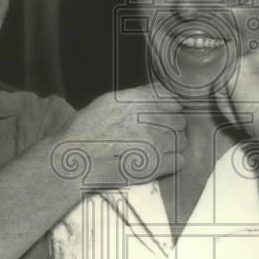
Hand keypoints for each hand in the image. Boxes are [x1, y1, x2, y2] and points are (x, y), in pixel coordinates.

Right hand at [50, 85, 185, 186]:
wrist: (76, 162)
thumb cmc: (84, 132)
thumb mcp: (106, 102)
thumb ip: (133, 97)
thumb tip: (154, 93)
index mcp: (137, 101)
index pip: (170, 98)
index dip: (168, 107)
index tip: (163, 114)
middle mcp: (150, 118)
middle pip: (179, 119)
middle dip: (172, 126)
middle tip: (159, 135)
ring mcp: (156, 142)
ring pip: (181, 140)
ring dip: (173, 145)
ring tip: (158, 150)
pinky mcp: (157, 165)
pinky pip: (179, 161)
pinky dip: (172, 162)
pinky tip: (160, 163)